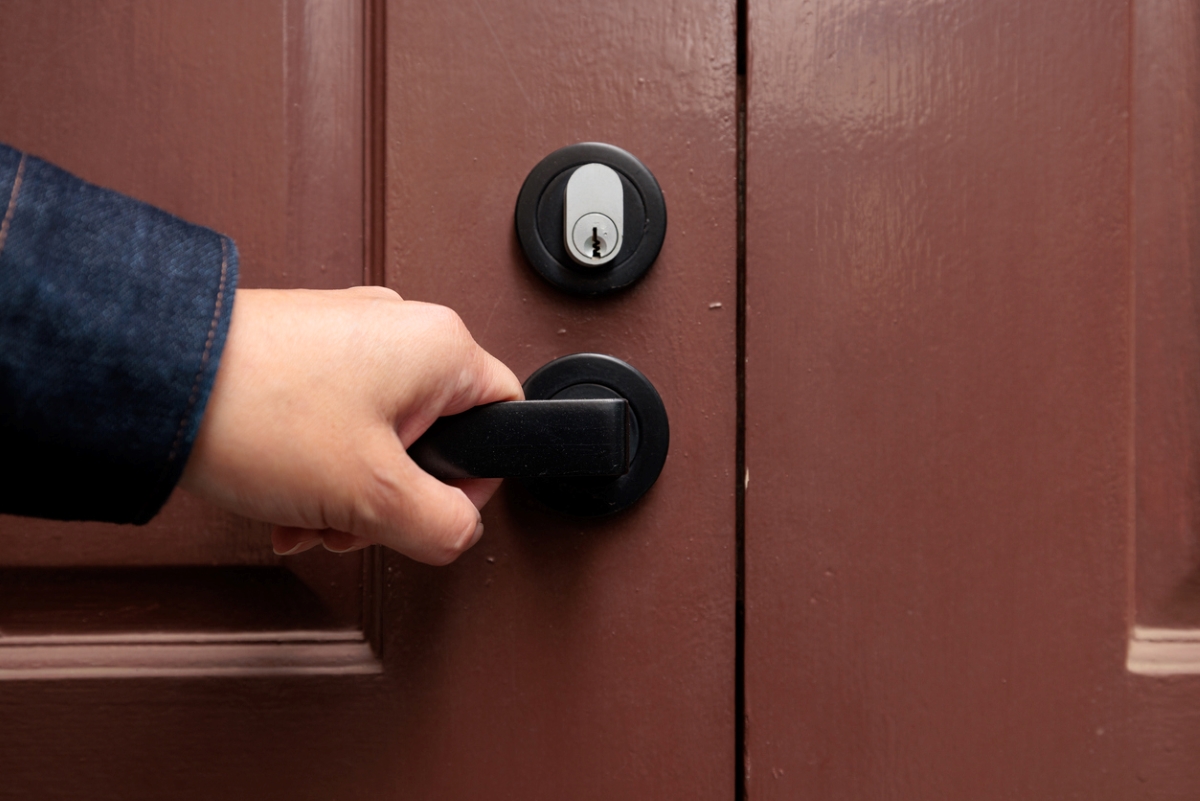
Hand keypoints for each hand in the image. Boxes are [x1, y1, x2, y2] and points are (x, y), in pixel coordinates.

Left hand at [178, 287, 522, 563]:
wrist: (151, 379)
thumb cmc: (253, 410)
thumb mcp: (372, 496)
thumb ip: (442, 527)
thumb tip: (459, 533)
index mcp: (441, 346)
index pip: (504, 420)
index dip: (471, 484)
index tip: (426, 513)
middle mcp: (401, 329)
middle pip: (436, 439)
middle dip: (392, 500)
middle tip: (352, 522)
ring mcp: (349, 335)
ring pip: (384, 438)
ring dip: (349, 494)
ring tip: (305, 514)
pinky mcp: (305, 350)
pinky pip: (339, 421)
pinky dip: (318, 468)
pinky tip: (284, 497)